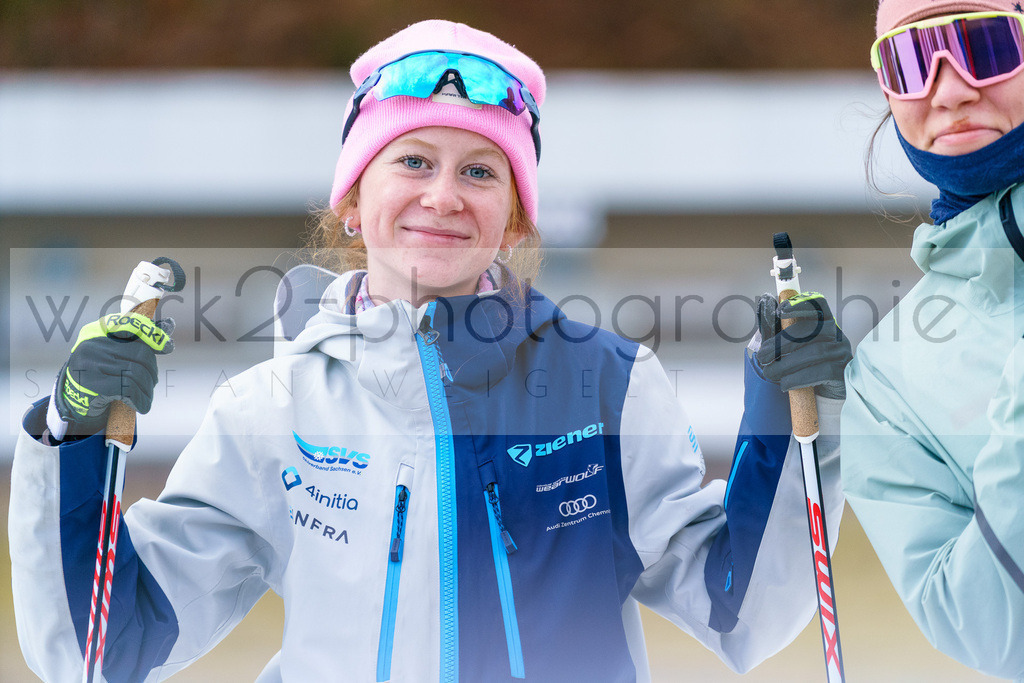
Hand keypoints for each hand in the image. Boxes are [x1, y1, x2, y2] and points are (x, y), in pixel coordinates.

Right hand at [52, 312, 174, 435]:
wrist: (74, 397)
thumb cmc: (101, 371)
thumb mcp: (115, 351)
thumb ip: (139, 338)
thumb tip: (169, 324)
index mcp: (98, 330)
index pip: (131, 324)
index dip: (153, 334)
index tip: (168, 347)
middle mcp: (92, 344)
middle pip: (140, 353)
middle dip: (152, 369)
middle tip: (152, 380)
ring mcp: (90, 364)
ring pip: (136, 374)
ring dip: (148, 388)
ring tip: (147, 394)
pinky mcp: (92, 384)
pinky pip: (128, 391)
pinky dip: (141, 399)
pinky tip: (144, 405)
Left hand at [753, 292, 850, 399]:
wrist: (829, 393)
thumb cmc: (808, 368)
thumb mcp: (796, 351)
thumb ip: (783, 342)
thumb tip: (759, 340)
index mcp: (824, 323)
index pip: (818, 304)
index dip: (800, 304)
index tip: (781, 311)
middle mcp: (836, 334)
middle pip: (809, 330)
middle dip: (781, 343)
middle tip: (762, 357)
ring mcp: (842, 352)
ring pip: (814, 352)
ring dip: (786, 364)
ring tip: (769, 374)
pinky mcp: (844, 371)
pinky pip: (821, 372)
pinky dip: (799, 378)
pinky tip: (785, 384)